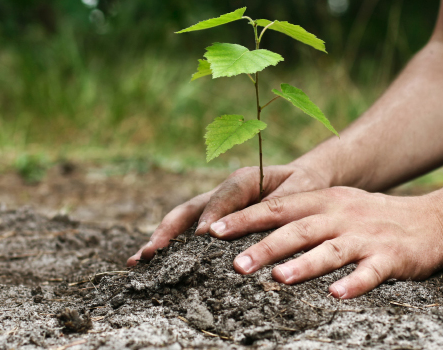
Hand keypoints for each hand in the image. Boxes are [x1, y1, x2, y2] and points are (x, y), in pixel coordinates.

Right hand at [126, 163, 330, 265]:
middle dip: (170, 230)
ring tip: (139, 260)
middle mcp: (224, 191)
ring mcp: (215, 205)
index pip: (225, 196)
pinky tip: (152, 263)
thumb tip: (261, 223)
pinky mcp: (214, 218)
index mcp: (245, 179)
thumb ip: (282, 203)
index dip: (213, 214)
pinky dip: (170, 245)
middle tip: (151, 252)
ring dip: (161, 238)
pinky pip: (189, 230)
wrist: (303, 179)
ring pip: (183, 219)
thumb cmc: (304, 186)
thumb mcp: (301, 190)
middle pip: (191, 208)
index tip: (203, 237)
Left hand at [207, 187, 442, 297]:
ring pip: (331, 250)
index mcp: (324, 201)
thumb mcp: (336, 205)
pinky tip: (337, 296)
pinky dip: (354, 283)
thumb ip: (301, 215)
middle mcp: (342, 215)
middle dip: (265, 246)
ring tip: (279, 279)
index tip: (214, 231)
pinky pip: (370, 272)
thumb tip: (254, 231)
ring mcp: (366, 236)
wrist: (432, 220)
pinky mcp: (391, 257)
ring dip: (304, 264)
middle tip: (236, 264)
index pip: (278, 207)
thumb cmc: (372, 217)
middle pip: (298, 229)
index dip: (245, 218)